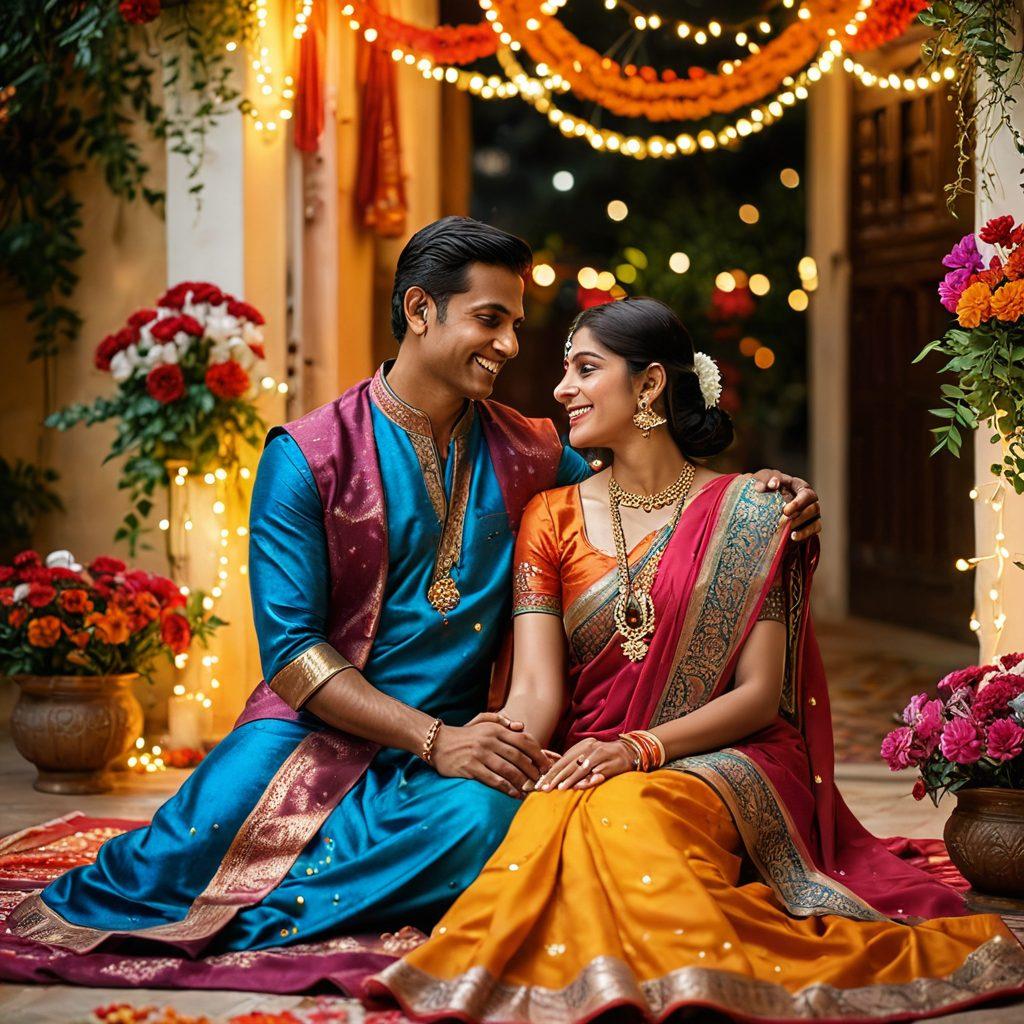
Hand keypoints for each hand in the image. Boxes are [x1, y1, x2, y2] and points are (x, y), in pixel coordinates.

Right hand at [431, 712, 546, 797]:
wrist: (438, 743)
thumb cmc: (465, 734)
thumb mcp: (482, 721)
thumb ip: (502, 721)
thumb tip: (522, 727)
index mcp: (495, 729)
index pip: (523, 740)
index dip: (538, 753)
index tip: (546, 765)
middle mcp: (489, 741)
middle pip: (519, 757)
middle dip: (533, 770)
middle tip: (541, 781)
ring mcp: (480, 754)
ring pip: (508, 770)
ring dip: (522, 782)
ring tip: (530, 790)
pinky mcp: (471, 768)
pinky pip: (494, 780)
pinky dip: (507, 788)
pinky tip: (514, 794)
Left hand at [535, 738, 633, 791]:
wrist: (629, 751)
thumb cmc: (605, 757)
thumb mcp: (588, 756)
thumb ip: (574, 764)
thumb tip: (554, 777)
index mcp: (582, 746)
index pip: (562, 760)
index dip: (551, 772)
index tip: (540, 783)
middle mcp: (590, 748)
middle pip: (569, 764)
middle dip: (556, 777)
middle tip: (544, 788)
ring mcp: (601, 755)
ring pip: (582, 768)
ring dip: (570, 779)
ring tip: (560, 788)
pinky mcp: (612, 764)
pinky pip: (599, 773)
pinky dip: (589, 779)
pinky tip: (581, 786)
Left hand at [752, 469, 821, 541]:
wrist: (760, 507)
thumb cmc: (766, 488)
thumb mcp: (764, 480)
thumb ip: (766, 479)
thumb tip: (772, 484)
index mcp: (801, 487)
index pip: (806, 494)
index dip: (798, 503)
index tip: (785, 511)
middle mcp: (809, 501)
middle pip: (813, 507)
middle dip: (801, 516)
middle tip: (786, 519)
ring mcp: (811, 514)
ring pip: (815, 520)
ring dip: (803, 526)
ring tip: (790, 530)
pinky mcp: (809, 526)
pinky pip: (812, 531)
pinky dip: (804, 534)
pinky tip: (793, 536)